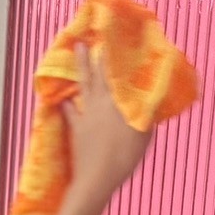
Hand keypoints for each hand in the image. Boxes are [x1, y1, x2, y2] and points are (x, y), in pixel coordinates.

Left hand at [62, 45, 150, 207]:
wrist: (98, 178)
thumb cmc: (124, 156)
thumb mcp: (143, 134)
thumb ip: (146, 114)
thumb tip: (151, 99)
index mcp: (116, 102)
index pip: (114, 73)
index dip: (112, 55)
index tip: (111, 37)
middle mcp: (100, 103)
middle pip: (96, 74)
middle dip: (93, 54)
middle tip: (88, 36)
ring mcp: (86, 114)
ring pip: (83, 85)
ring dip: (80, 67)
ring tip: (76, 50)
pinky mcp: (76, 128)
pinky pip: (69, 110)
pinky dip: (67, 101)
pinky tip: (63, 95)